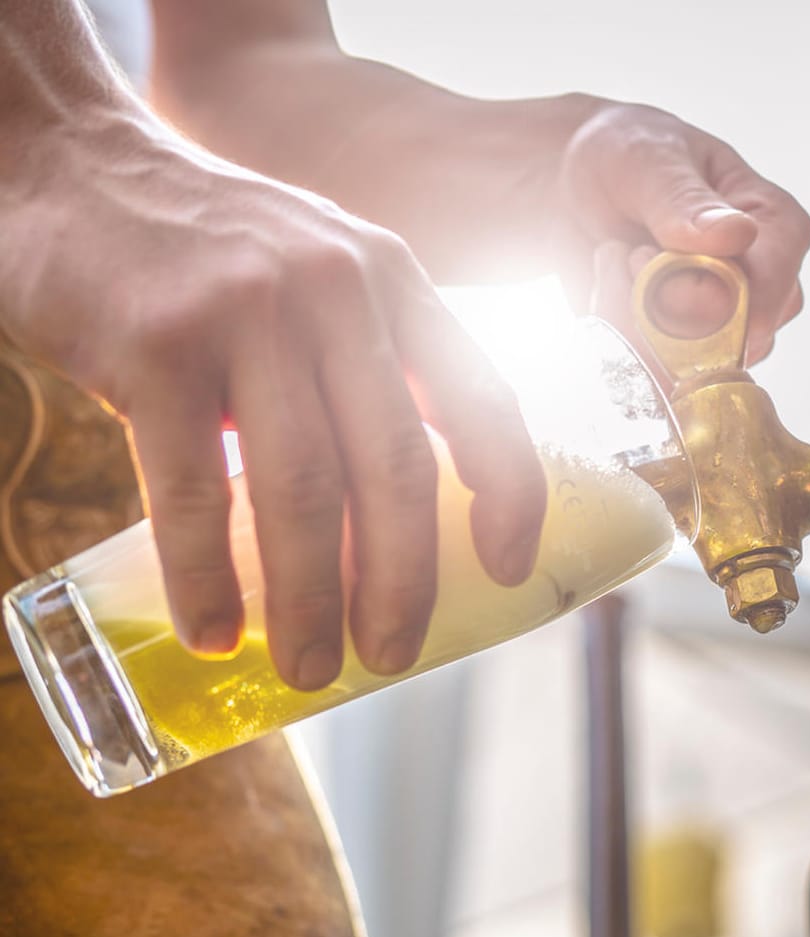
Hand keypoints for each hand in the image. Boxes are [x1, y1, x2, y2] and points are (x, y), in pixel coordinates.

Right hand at [0, 109, 544, 689]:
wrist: (67, 163)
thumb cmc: (202, 252)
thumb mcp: (319, 273)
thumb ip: (366, 361)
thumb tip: (400, 510)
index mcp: (393, 281)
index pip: (484, 397)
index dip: (510, 493)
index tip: (506, 569)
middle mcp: (337, 290)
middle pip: (397, 466)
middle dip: (403, 580)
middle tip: (393, 655)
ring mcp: (246, 312)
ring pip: (304, 489)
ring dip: (312, 599)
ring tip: (311, 667)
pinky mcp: (154, 343)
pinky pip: (191, 487)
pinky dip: (206, 574)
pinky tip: (214, 630)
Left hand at [552, 102, 809, 363]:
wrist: (578, 187)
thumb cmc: (629, 157)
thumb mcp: (648, 159)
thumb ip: (685, 201)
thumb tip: (737, 234)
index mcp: (778, 231)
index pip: (774, 289)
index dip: (711, 296)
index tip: (646, 257)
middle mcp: (765, 291)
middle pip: (734, 344)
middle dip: (659, 308)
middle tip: (627, 250)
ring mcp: (728, 331)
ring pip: (689, 369)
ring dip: (630, 319)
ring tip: (615, 258)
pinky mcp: (685, 357)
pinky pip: (653, 378)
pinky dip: (614, 336)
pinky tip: (607, 287)